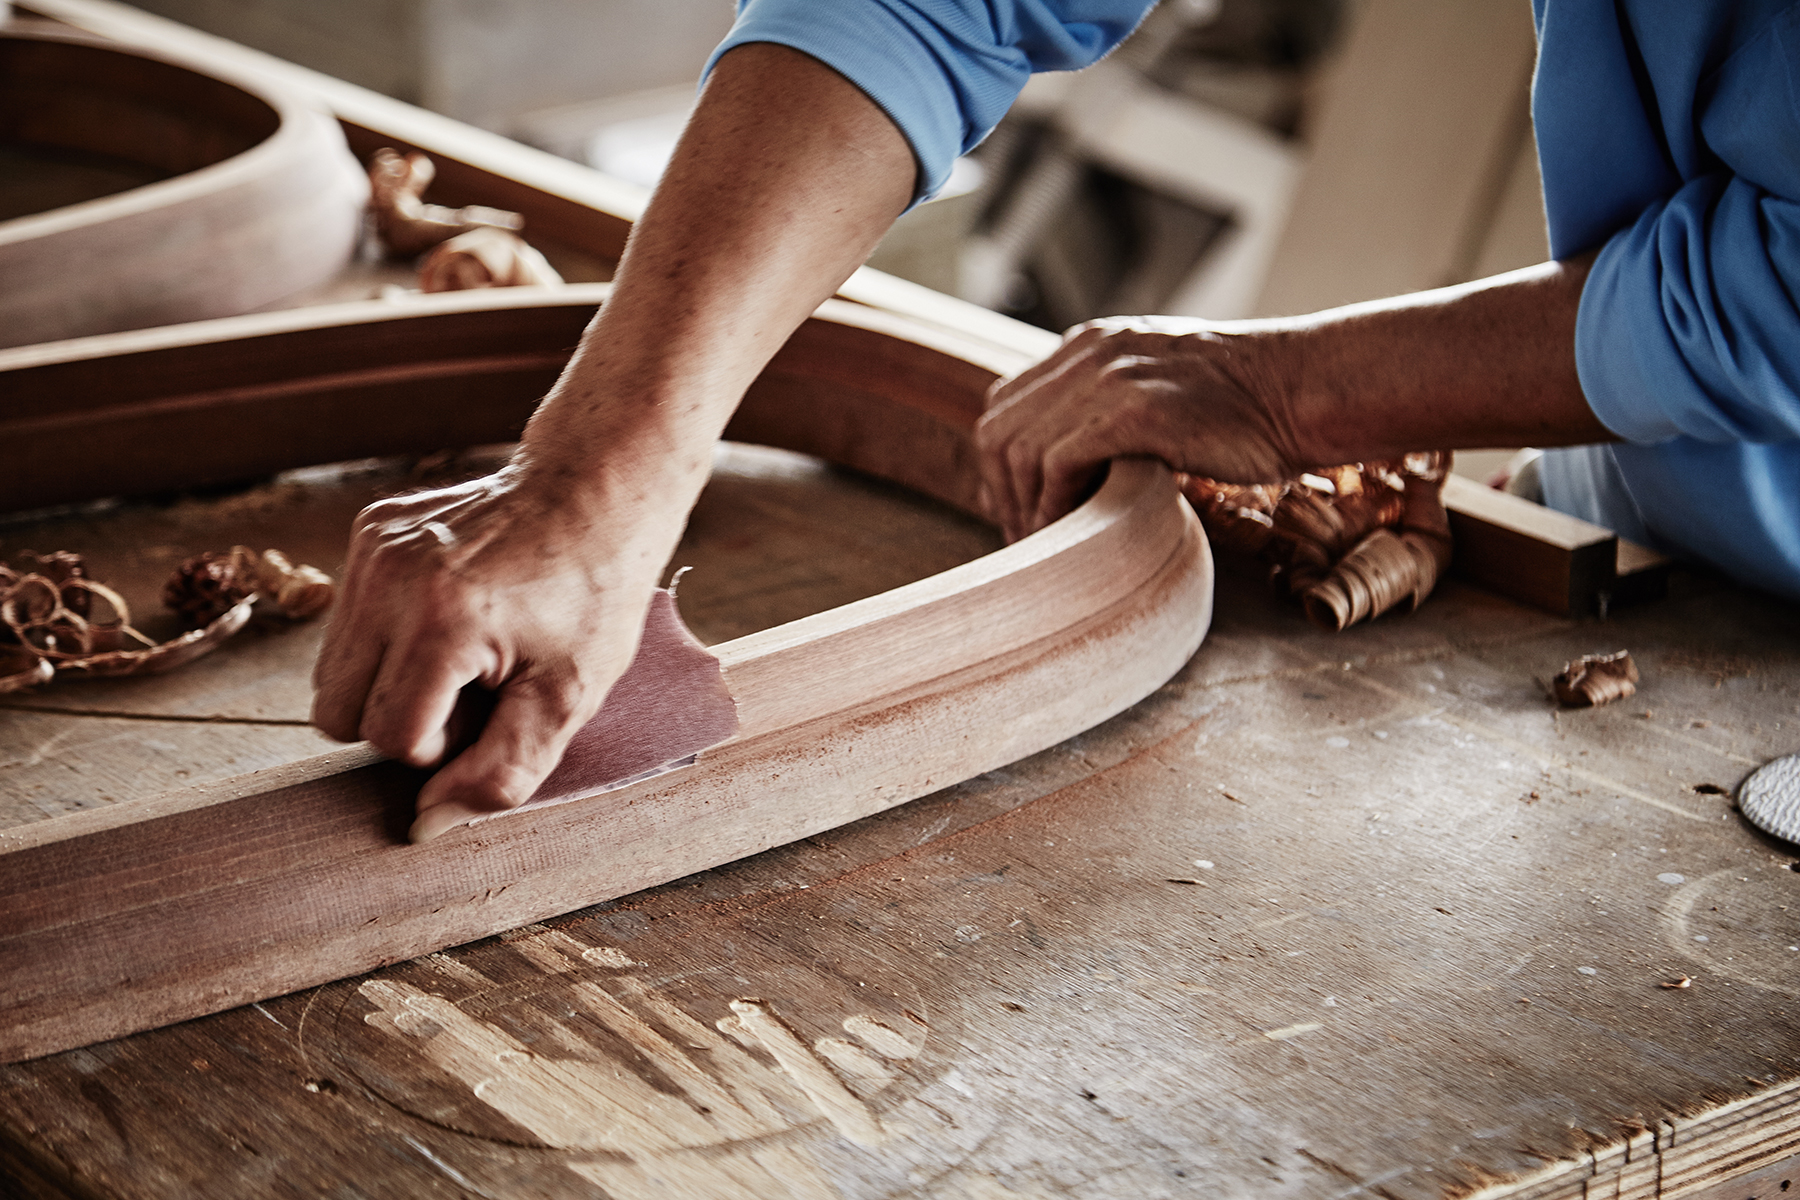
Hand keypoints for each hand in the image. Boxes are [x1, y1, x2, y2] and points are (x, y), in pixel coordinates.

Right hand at [311, 464, 662, 840]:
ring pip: (330, 672)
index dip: (437, 747)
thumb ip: (499, 772)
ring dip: (387, 682)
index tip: (487, 712)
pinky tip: (450, 614)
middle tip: (471, 690)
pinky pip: (345, 621)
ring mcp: (374, 547)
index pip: (387, 737)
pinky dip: (387, 636)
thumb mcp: (569, 696)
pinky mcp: (370, 529)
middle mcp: (393, 578)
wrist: (593, 494)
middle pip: (336, 712)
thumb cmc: (591, 597)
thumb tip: (424, 827)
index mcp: (444, 622)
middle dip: (399, 721)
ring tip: (461, 654)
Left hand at [974, 317, 1305, 541]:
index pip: (1007, 406)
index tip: (1021, 512)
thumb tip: (1072, 474)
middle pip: (999, 429)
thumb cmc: (1247, 410)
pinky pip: (1058, 462)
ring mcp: (1110, 376)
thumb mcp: (1163, 394)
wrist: (1305, 390)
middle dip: (1002, 493)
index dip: (1002, 466)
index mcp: (1091, 347)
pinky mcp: (1134, 409)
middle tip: (1025, 540)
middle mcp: (1091, 353)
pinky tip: (1070, 531)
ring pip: (1020, 448)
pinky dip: (1053, 504)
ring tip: (1046, 545)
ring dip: (1025, 506)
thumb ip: (1114, 414)